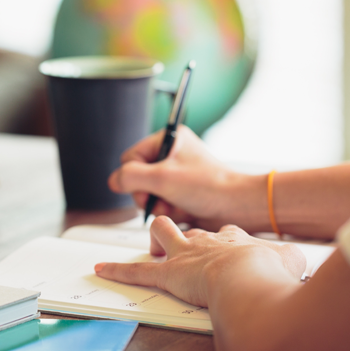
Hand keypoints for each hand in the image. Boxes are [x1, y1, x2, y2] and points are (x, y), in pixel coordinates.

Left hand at [94, 216, 305, 307]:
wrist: (250, 276)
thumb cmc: (271, 272)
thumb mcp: (290, 261)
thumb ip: (290, 260)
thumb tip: (297, 261)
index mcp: (234, 239)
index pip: (225, 233)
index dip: (225, 241)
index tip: (231, 249)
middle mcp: (206, 241)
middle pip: (191, 229)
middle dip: (187, 235)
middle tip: (190, 250)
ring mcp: (185, 255)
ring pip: (163, 234)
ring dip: (156, 242)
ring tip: (156, 251)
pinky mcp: (168, 275)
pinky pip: (137, 272)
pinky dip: (117, 270)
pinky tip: (100, 268)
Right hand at [108, 126, 265, 247]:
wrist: (235, 206)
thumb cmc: (208, 186)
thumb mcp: (162, 178)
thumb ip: (130, 177)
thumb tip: (114, 181)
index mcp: (169, 139)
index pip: (130, 157)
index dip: (134, 175)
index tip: (147, 186)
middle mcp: (171, 155)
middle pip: (137, 176)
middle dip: (146, 193)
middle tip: (160, 198)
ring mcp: (176, 175)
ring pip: (147, 192)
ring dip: (156, 203)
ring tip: (172, 206)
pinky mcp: (181, 192)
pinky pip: (160, 202)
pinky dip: (166, 210)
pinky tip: (178, 211)